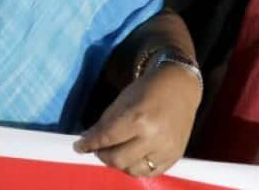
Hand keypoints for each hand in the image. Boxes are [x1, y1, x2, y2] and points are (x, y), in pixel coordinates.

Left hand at [74, 63, 201, 177]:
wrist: (180, 86)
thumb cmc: (148, 88)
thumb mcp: (123, 100)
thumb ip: (106, 123)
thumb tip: (88, 140)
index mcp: (138, 118)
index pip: (107, 139)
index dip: (89, 144)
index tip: (78, 147)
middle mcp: (153, 138)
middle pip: (118, 160)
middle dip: (103, 155)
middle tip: (99, 148)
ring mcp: (166, 149)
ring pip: (133, 171)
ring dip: (120, 163)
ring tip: (116, 152)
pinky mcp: (175, 156)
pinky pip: (151, 172)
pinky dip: (137, 167)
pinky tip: (132, 157)